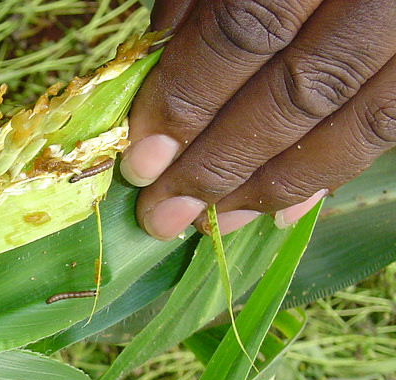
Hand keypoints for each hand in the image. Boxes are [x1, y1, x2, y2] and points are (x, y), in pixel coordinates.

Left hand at [121, 0, 395, 239]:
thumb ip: (200, 1)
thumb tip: (156, 77)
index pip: (248, 31)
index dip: (189, 101)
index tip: (143, 161)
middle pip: (297, 91)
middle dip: (219, 164)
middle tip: (164, 214)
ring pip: (356, 123)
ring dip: (273, 186)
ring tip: (213, 222)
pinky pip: (389, 127)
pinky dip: (329, 175)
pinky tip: (281, 210)